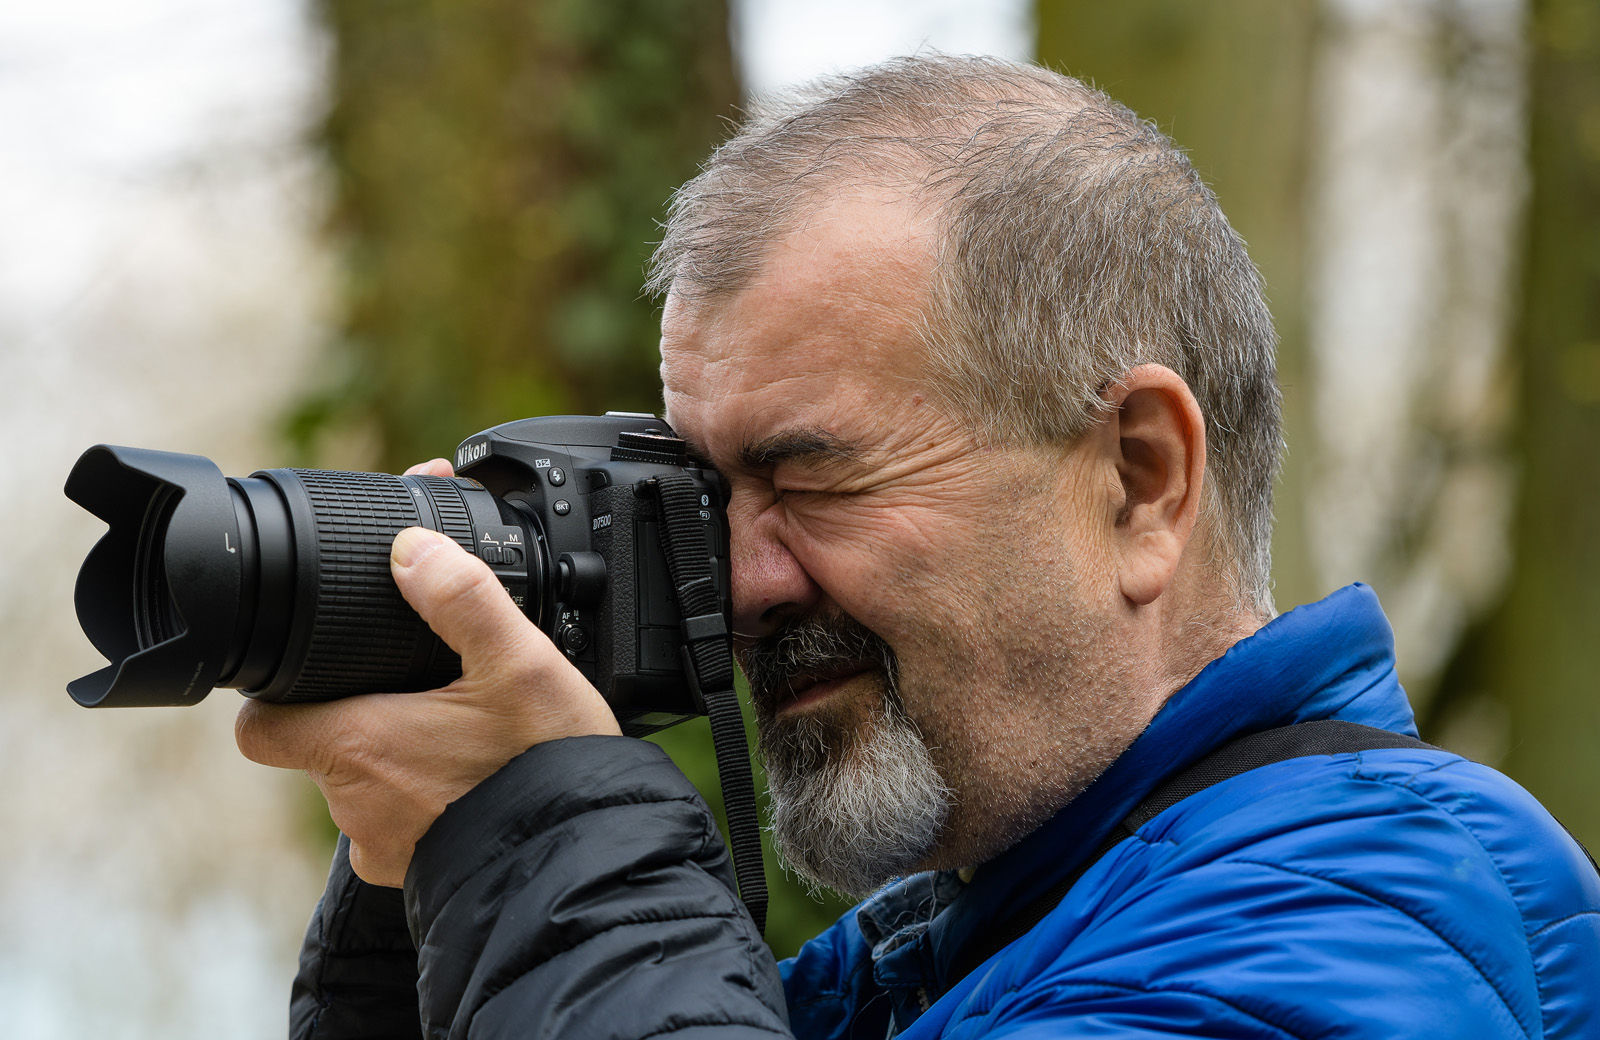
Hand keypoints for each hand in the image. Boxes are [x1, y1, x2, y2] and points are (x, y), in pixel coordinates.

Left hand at [235, 458, 620, 886]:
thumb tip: (412, 548)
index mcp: (357, 744)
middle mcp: (356, 804)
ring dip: (401, 761)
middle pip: (324, 747)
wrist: (587, 863)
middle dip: (365, 719)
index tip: (314, 675)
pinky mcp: (421, 874)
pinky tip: (479, 781)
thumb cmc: (545, 767)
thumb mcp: (520, 662)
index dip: (276, 697)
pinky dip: (431, 803)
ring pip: (367, 788)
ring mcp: (386, 847)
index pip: (261, 725)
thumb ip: (464, 598)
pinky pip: (407, 827)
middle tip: (426, 694)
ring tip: (465, 737)